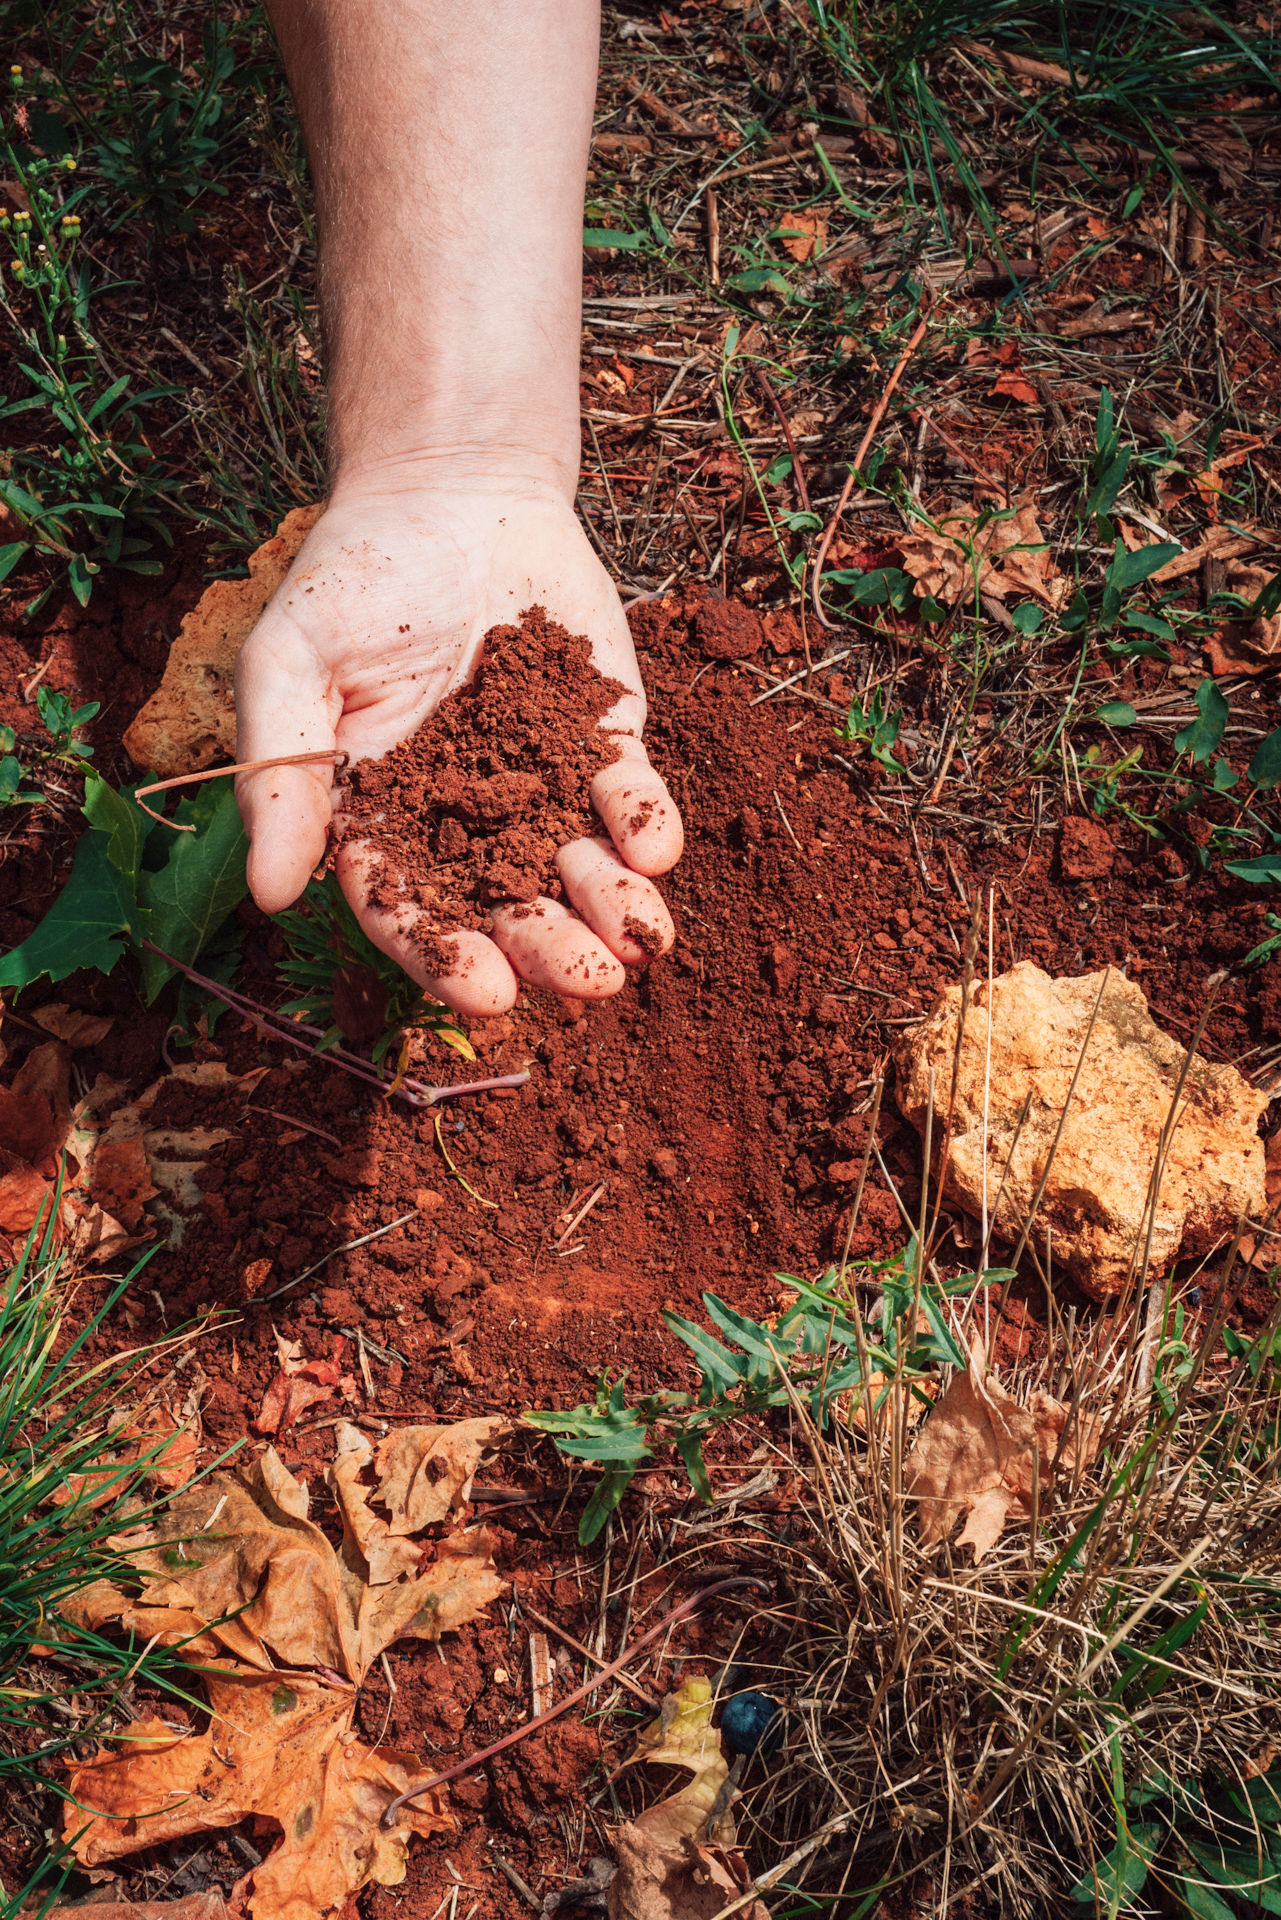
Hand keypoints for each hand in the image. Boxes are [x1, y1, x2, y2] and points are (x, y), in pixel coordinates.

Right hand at [233, 472, 682, 1017]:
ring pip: (576, 867)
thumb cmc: (355, 574)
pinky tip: (655, 852)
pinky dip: (645, 826)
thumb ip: (283, 774)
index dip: (444, 956)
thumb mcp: (291, 661)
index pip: (409, 908)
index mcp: (379, 818)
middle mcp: (461, 820)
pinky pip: (627, 796)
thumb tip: (268, 896)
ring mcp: (539, 783)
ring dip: (609, 908)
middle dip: (548, 948)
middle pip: (504, 905)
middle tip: (587, 982)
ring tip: (639, 944)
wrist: (452, 491)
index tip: (487, 994)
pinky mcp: (601, 741)